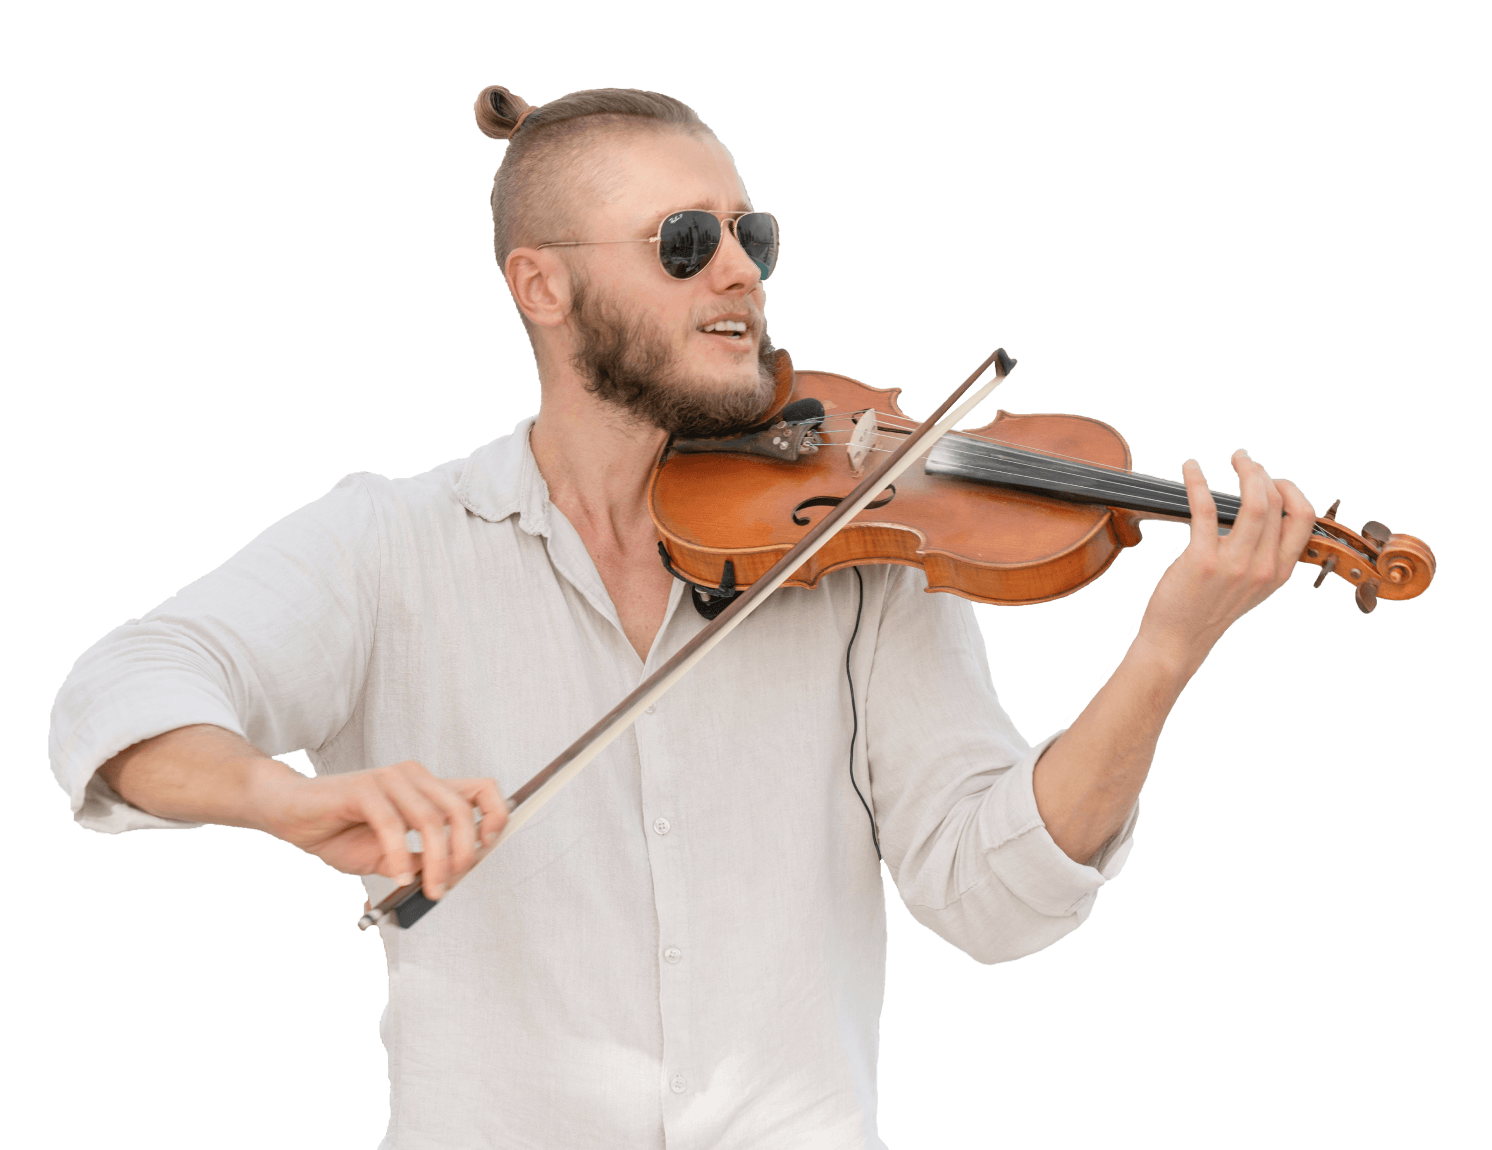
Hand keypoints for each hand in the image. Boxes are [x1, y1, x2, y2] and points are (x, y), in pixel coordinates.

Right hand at [258, 760, 507, 901]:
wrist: (289, 813)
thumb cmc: (339, 831)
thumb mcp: (390, 856)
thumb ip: (422, 860)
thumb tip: (453, 876)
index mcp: (427, 788)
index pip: (481, 789)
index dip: (497, 814)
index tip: (488, 847)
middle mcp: (415, 778)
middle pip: (462, 810)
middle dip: (464, 853)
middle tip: (448, 885)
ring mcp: (390, 779)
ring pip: (432, 820)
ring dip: (437, 862)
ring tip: (427, 889)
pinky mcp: (364, 788)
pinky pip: (393, 825)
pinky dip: (400, 856)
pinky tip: (399, 877)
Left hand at [1137, 448, 1316, 673]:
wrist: (1179, 640)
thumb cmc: (1210, 608)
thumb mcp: (1253, 586)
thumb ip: (1266, 554)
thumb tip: (1266, 512)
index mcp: (1280, 571)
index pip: (1304, 517)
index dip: (1291, 489)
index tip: (1271, 478)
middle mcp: (1263, 567)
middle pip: (1276, 503)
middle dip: (1262, 473)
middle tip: (1246, 461)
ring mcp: (1234, 564)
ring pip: (1253, 502)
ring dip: (1246, 471)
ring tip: (1236, 458)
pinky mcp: (1202, 560)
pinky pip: (1206, 508)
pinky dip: (1197, 482)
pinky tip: (1191, 467)